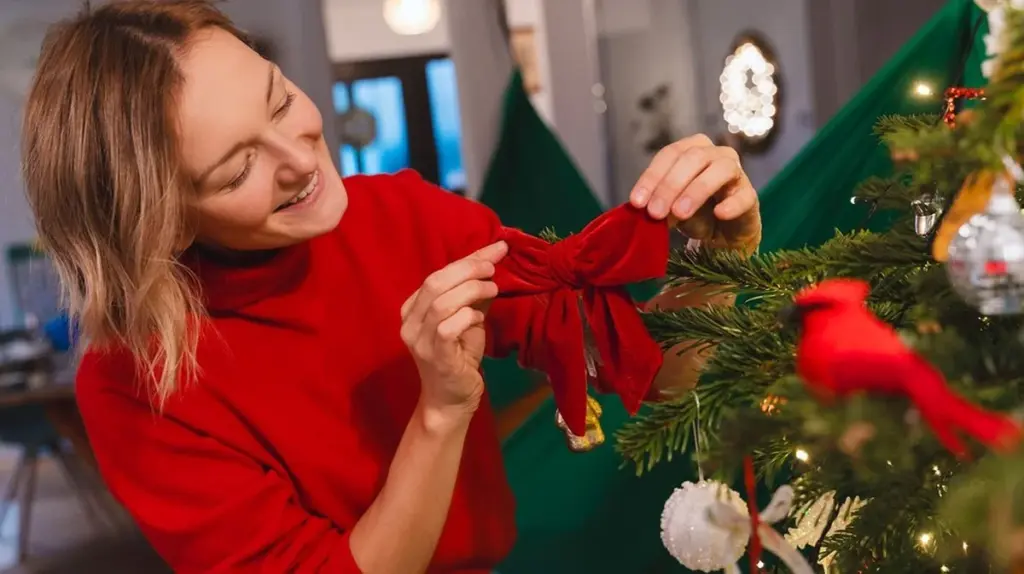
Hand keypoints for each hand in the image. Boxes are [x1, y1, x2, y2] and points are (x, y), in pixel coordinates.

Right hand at [400, 241, 507, 418]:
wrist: (450, 400)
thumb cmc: (459, 358)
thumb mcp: (467, 319)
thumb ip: (475, 294)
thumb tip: (494, 261)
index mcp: (413, 309)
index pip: (437, 275)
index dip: (468, 259)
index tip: (497, 248)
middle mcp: (409, 322)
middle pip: (435, 282)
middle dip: (468, 269)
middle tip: (493, 268)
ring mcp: (418, 340)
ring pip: (441, 302)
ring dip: (471, 290)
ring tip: (493, 289)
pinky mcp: (434, 356)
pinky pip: (447, 327)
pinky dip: (467, 316)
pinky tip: (479, 318)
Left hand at [629, 134, 760, 251]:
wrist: (723, 235)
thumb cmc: (695, 214)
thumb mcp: (671, 208)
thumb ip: (659, 205)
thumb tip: (645, 210)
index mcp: (691, 150)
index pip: (669, 155)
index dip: (651, 177)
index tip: (637, 203)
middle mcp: (715, 154)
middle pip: (692, 159)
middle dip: (670, 186)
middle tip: (655, 213)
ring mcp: (736, 171)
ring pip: (719, 170)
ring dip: (697, 191)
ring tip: (680, 213)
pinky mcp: (750, 195)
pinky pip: (743, 196)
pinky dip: (731, 204)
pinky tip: (720, 214)